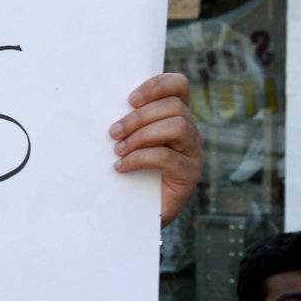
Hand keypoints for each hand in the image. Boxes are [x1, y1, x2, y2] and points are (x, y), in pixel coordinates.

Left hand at [110, 72, 201, 227]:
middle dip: (139, 117)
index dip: (157, 85)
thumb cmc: (131, 173)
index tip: (130, 100)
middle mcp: (190, 131)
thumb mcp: (130, 142)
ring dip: (141, 135)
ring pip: (176, 126)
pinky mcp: (189, 174)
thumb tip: (107, 105)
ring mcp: (193, 152)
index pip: (179, 86)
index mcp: (177, 116)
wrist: (139, 214)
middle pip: (174, 106)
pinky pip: (166, 157)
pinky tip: (121, 167)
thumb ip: (130, 124)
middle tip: (113, 132)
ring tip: (118, 150)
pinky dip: (139, 158)